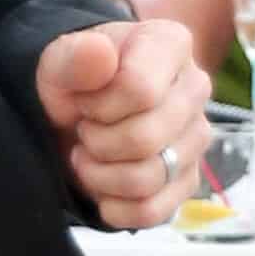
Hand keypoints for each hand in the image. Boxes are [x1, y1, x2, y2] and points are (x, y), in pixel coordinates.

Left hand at [37, 14, 205, 230]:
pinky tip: (102, 184)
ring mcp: (196, 138)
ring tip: (89, 154)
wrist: (76, 112)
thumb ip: (73, 56)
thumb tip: (99, 53)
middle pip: (145, 139)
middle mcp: (195, 89)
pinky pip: (152, 211)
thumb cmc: (74, 81)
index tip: (83, 100)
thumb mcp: (58, 63)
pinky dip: (115, 206)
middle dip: (96, 141)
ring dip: (100, 175)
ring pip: (148, 179)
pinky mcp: (187, 180)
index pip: (140, 89)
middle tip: (83, 129)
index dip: (97, 105)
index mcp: (171, 45)